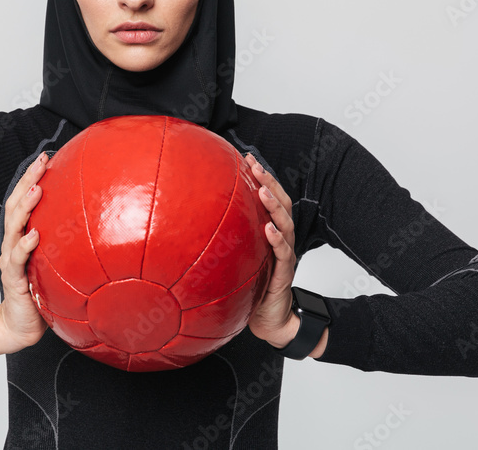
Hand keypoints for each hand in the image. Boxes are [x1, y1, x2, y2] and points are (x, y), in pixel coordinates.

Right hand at [0, 152, 49, 359]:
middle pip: (16, 206)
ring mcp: (11, 261)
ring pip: (14, 228)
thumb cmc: (42, 293)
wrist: (21, 326)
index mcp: (23, 238)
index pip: (25, 201)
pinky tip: (34, 235)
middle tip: (41, 161)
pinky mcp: (14, 280)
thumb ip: (68, 245)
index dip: (32, 178)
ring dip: (24, 207)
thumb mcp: (57, 264)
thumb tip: (102, 225)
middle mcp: (14, 245)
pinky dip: (24, 246)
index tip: (47, 157)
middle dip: (27, 181)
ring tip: (36, 190)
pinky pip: (17, 260)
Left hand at [244, 153, 325, 355]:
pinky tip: (268, 227)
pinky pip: (283, 252)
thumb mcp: (237, 257)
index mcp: (270, 232)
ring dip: (274, 204)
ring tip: (263, 189)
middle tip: (255, 165)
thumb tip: (192, 221)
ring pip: (285, 223)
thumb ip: (226, 238)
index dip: (262, 177)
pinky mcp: (284, 272)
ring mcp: (284, 254)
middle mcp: (280, 239)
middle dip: (269, 182)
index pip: (270, 198)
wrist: (270, 320)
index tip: (248, 157)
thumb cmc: (253, 287)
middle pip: (280, 204)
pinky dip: (276, 239)